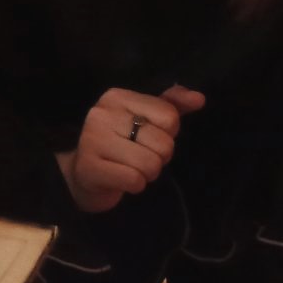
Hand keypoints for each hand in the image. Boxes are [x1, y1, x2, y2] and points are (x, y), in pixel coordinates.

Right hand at [56, 86, 204, 212]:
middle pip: (164, 143)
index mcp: (116, 97)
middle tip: (138, 156)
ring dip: (147, 173)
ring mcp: (92, 140)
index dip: (167, 133)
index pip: (170, 116)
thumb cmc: (120, 143)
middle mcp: (102, 114)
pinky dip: (135, 186)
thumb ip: (172, 106)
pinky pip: (135, 180)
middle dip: (159, 157)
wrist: (83, 174)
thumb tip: (199, 98)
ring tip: (130, 168)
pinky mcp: (89, 168)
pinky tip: (121, 179)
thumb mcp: (145, 119)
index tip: (146, 137)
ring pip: (151, 164)